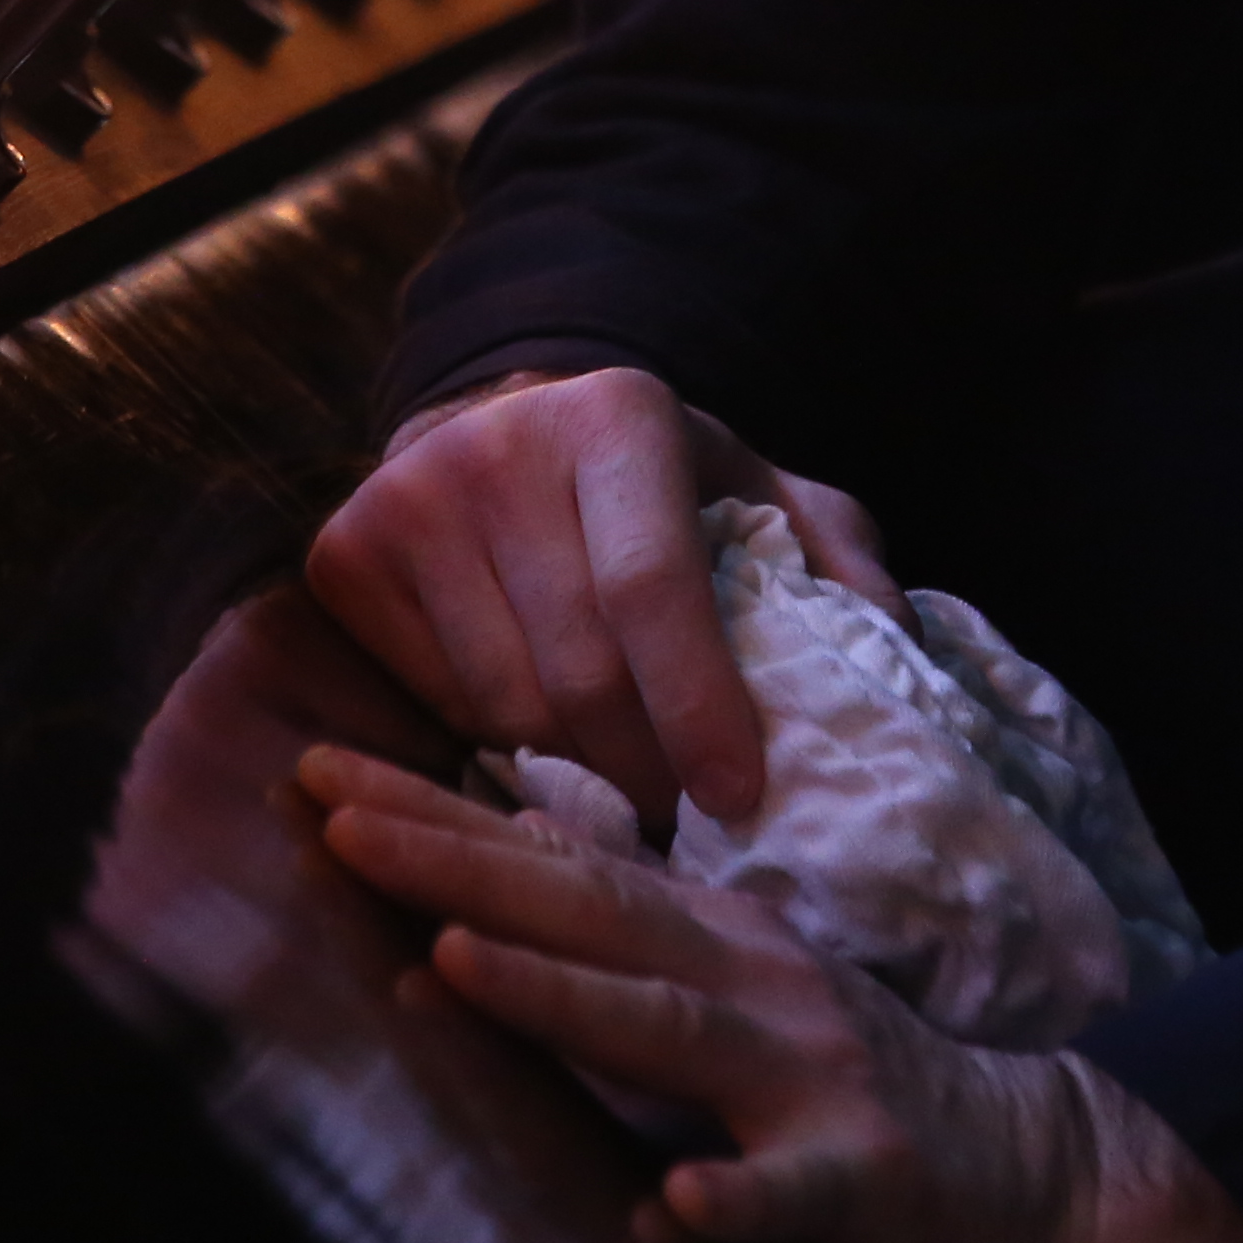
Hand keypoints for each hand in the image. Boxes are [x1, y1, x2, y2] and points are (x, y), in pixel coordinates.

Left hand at [299, 746, 1242, 1242]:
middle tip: (330, 813)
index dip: (430, 818)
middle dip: (453, 863)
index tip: (309, 769)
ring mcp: (814, 1078)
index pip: (548, 863)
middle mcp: (751, 985)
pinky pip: (799, 1195)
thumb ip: (627, 931)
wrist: (1055, 1181)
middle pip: (588, 913)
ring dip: (563, 996)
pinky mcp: (873, 1181)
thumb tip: (499, 853)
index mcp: (707, 943)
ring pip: (672, 1031)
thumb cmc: (863, 1092)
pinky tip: (681, 1207)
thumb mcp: (733, 992)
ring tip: (455, 963)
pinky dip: (739, 1201)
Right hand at [305, 368, 899, 828]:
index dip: (696, 705)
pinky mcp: (345, 558)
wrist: (500, 422)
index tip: (739, 796)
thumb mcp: (760, 493)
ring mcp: (407, 502)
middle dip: (647, 770)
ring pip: (504, 707)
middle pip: (577, 669)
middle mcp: (497, 448)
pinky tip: (546, 746)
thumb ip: (835, 558)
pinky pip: (437, 707)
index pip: (651, 589)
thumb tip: (897, 646)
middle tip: (693, 824)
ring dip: (576, 775)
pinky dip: (500, 749)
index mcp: (617, 418)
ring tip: (629, 798)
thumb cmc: (654, 486)